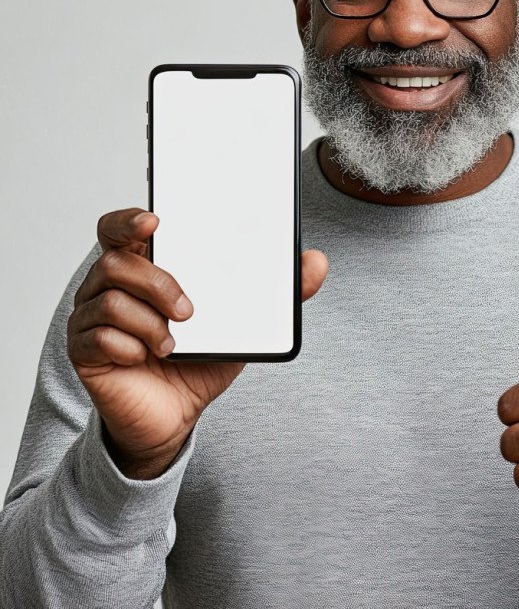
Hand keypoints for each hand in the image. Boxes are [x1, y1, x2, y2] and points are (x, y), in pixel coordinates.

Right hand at [68, 207, 328, 478]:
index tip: (155, 221)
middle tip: (189, 310)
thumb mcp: (242, 324)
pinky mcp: (84, 350)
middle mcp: (109, 287)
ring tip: (173, 341)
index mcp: (144, 268)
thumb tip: (317, 262)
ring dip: (150, 320)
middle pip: (116, 260)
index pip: (120, 228)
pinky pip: (99, 336)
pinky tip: (148, 357)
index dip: (130, 219)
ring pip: (108, 297)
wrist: (175, 416)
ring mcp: (91, 318)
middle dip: (158, 282)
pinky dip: (131, 346)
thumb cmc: (199, 360)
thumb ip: (277, 294)